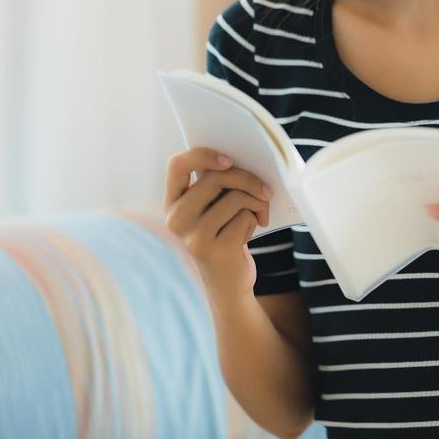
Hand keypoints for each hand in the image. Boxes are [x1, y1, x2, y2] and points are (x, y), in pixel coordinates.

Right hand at [164, 146, 272, 298]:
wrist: (228, 283)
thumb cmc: (225, 235)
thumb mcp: (214, 208)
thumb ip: (217, 183)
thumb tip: (241, 158)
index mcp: (172, 202)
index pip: (177, 165)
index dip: (203, 155)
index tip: (229, 160)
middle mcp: (176, 219)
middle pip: (217, 178)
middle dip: (249, 180)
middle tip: (266, 191)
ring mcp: (192, 236)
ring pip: (236, 198)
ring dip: (256, 203)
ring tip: (256, 215)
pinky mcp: (213, 250)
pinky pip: (245, 218)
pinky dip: (254, 221)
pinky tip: (247, 236)